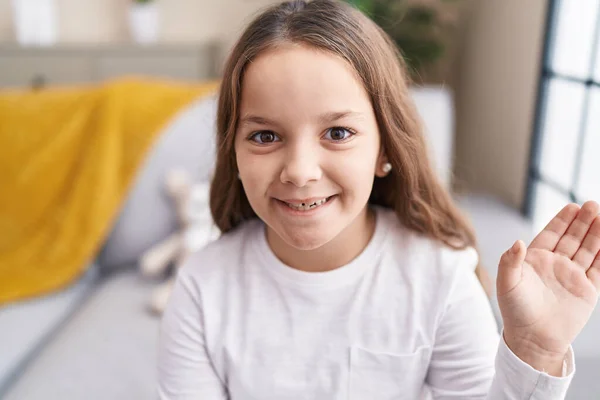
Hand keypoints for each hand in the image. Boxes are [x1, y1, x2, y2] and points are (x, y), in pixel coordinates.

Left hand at [496, 201, 599, 374]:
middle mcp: (555, 264)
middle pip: (572, 238)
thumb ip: (509, 261)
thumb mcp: (507, 284)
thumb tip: (517, 241)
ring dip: (595, 234)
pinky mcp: (587, 290)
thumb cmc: (515, 311)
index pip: (551, 234)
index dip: (562, 221)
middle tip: (592, 206)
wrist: (533, 339)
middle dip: (582, 222)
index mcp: (535, 259)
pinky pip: (599, 268)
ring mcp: (572, 276)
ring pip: (587, 249)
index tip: (572, 206)